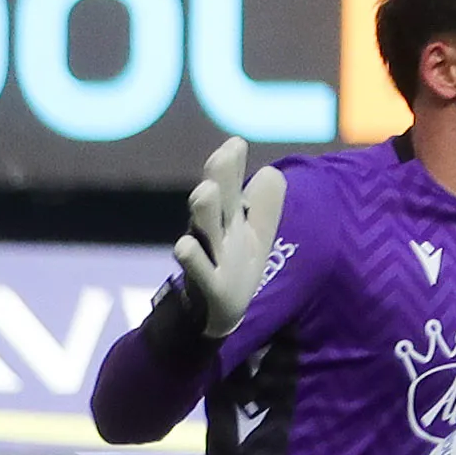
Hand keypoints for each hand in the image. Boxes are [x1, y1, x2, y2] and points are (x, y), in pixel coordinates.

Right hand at [176, 136, 285, 337]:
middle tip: (221, 155)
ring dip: (204, 210)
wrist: (221, 312)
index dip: (231, 166)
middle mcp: (215, 233)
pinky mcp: (210, 285)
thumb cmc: (238, 265)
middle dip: (218, 178)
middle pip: (216, 201)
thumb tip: (271, 171)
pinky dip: (193, 259)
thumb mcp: (257, 234)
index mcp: (229, 219)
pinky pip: (199, 270)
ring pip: (204, 230)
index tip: (235, 142)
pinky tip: (183, 244)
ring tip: (203, 191)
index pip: (230, 187)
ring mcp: (210, 257)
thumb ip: (265, 205)